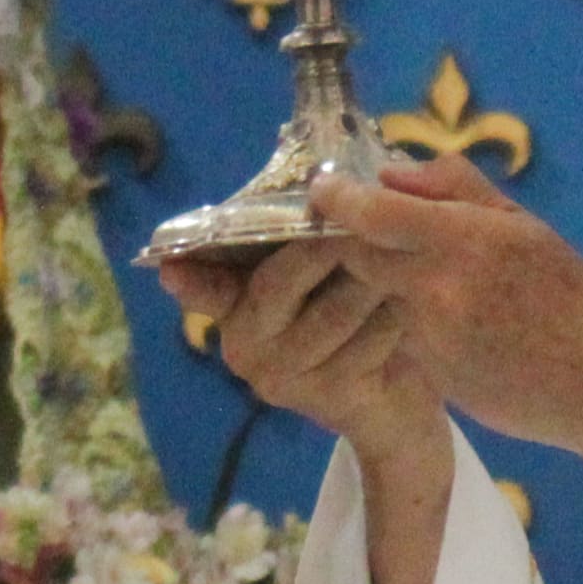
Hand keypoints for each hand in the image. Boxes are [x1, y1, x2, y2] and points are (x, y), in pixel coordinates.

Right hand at [162, 217, 447, 476]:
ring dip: (375, 278)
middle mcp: (244, 346)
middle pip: (277, 283)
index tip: (170, 267)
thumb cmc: (356, 316)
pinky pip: (368, 339)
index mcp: (233, 305)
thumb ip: (303, 236)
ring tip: (404, 259)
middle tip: (364, 219)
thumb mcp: (326, 273)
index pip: (206, 286)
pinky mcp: (327, 398)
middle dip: (326, 246)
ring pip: (334, 309)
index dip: (191, 277)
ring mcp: (283, 377)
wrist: (398, 402)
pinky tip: (412, 310)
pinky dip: (396, 316)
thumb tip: (317, 181)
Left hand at [289, 157, 582, 512]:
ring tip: (396, 272)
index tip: (323, 188)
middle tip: (349, 229)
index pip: (372, 212)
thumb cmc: (573, 298)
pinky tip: (427, 317)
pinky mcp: (430, 374)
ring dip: (371, 281)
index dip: (337, 197)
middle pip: (355, 254)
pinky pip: (392, 334)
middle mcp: (440, 288)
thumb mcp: (527, 227)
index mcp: (468, 240)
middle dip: (347, 239)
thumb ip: (456, 189)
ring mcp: (431, 336)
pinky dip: (396, 319)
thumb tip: (393, 171)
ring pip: (370, 297)